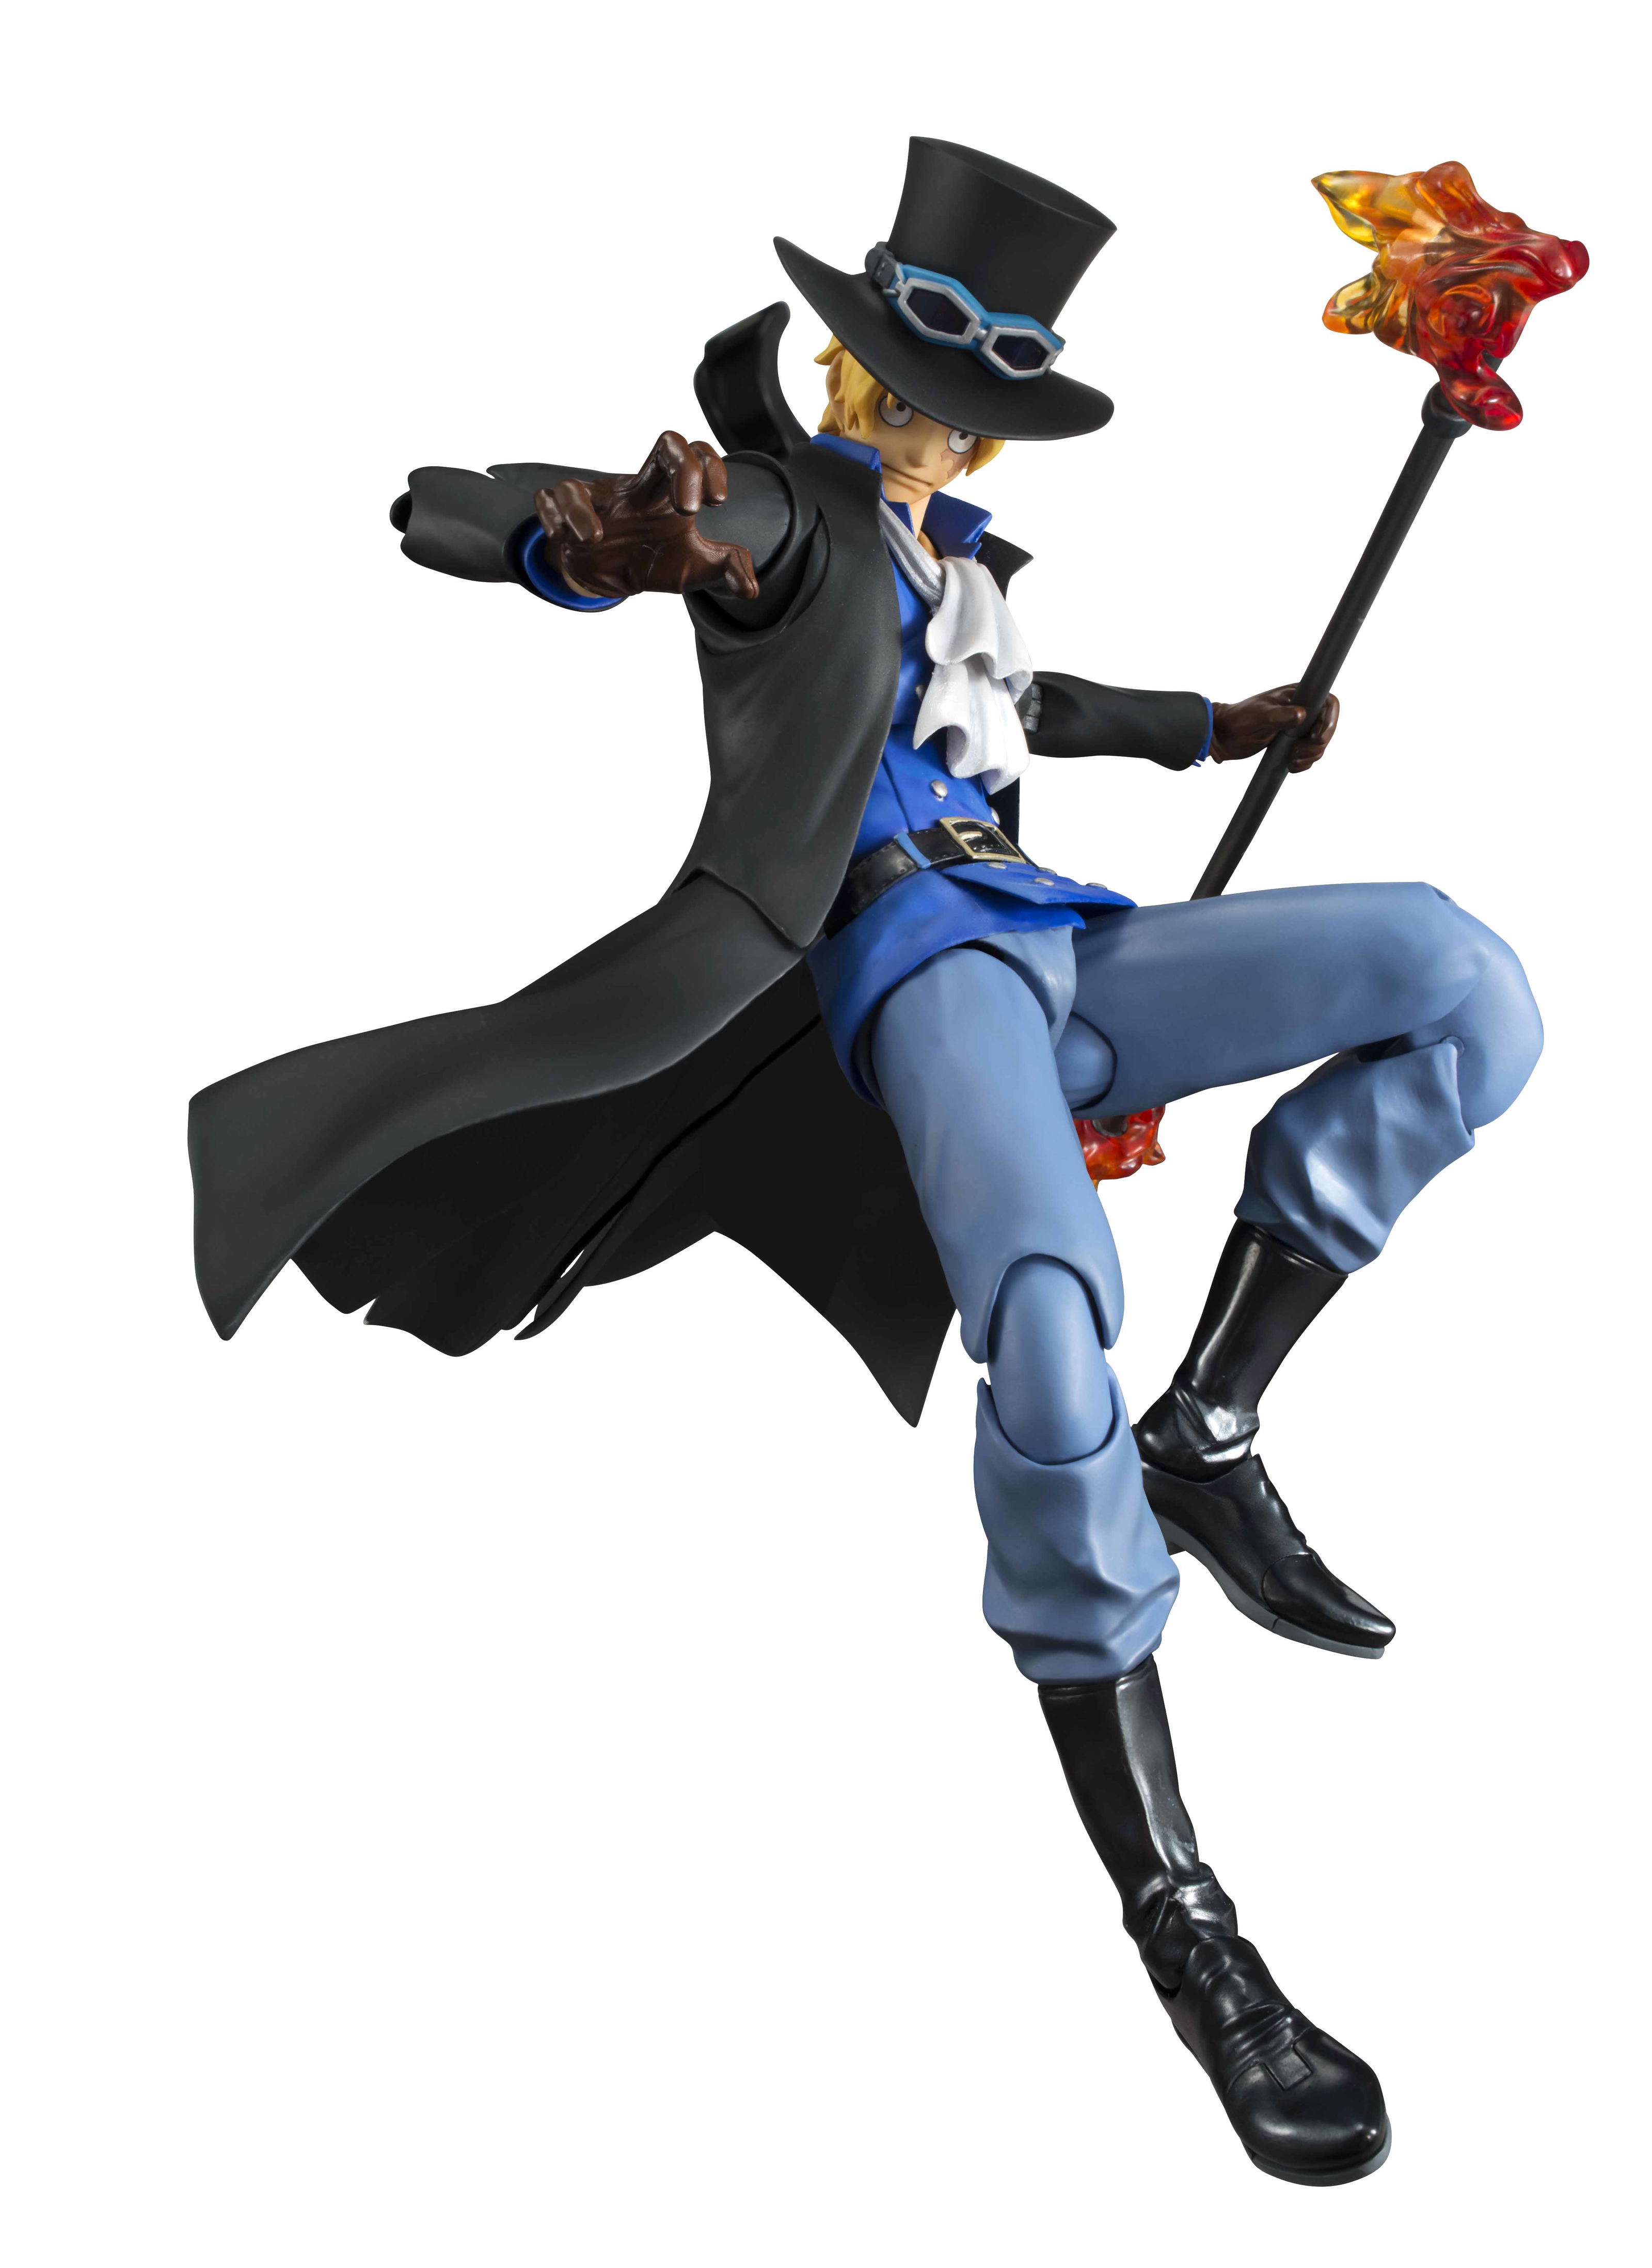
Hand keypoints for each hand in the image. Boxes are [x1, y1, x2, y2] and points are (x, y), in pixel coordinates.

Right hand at [534, 432, 758, 600]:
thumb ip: (725, 569)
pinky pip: (547, 504)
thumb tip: (749, 587)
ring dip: (583, 510)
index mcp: (668, 494)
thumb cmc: (656, 559)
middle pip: (664, 446)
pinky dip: (550, 518)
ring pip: (580, 487)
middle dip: (682, 468)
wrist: (616, 576)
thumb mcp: (695, 569)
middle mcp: (636, 490)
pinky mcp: (564, 522)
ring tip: (596, 538)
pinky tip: (563, 537)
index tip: (718, 503)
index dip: (710, 469)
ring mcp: (596, 503)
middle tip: (690, 510)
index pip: (695, 455)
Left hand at [1209, 685, 1339, 772]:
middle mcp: (1302, 709)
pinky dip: (1305, 763)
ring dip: (1311, 755)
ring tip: (1292, 759)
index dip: (1330, 720)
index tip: (1316, 737)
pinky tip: (1291, 765)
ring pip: (1319, 744)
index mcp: (1297, 696)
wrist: (1224, 736)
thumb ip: (1280, 715)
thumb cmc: (1239, 719)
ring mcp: (1299, 727)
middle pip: (1327, 727)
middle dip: (1318, 743)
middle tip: (1299, 752)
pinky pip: (1309, 754)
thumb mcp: (1259, 716)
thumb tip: (1302, 715)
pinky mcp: (1293, 742)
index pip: (1328, 703)